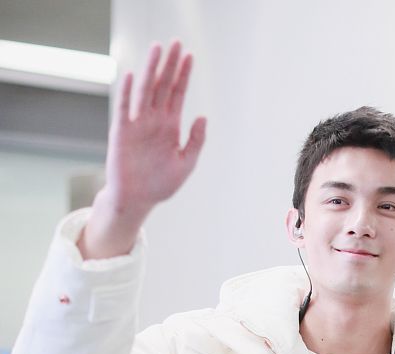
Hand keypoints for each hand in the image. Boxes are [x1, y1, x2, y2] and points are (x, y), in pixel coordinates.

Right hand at [103, 38, 206, 218]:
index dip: (184, 75)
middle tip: (175, 43)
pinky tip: (129, 75)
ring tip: (157, 49)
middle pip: (162, 85)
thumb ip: (195, 141)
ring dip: (150, 70)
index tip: (190, 56)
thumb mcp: (185, 164)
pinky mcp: (122, 132)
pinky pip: (123, 108)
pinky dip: (126, 92)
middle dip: (169, 64)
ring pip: (144, 90)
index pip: (177, 93)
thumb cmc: (160, 184)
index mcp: (170, 125)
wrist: (137, 200)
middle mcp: (154, 119)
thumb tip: (203, 117)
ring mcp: (137, 123)